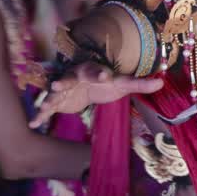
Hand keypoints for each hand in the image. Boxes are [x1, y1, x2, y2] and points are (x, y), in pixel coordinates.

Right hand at [29, 63, 161, 127]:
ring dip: (49, 99)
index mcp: (93, 71)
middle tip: (57, 85)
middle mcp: (75, 77)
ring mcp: (64, 89)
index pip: (97, 71)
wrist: (85, 84)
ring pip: (54, 94)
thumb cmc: (106, 82)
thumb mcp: (121, 83)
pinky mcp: (57, 102)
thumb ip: (139, 84)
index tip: (105, 75)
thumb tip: (162, 82)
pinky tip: (34, 124)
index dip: (100, 73)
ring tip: (43, 106)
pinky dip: (40, 116)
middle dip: (63, 81)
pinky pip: (47, 108)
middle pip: (69, 78)